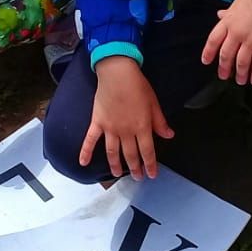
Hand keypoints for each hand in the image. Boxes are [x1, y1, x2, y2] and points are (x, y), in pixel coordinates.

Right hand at [80, 57, 172, 180]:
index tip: (152, 174)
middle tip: (137, 177)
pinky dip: (85, 152)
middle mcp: (126, 131)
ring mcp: (110, 128)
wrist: (117, 73)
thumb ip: (160, 122)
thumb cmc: (137, 85)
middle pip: (131, 155)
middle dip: (135, 168)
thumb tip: (169, 135)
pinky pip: (90, 140)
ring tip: (117, 174)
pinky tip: (83, 163)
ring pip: (113, 152)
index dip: (150, 165)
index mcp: (142, 127)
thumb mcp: (154, 103)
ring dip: (115, 165)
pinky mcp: (98, 122)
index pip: (148, 152)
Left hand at [202, 0, 251, 85]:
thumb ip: (228, 13)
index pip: (213, 40)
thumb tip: (219, 15)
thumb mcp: (238, 2)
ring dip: (240, 74)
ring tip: (240, 81)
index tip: (206, 62)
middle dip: (224, 67)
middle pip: (226, 54)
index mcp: (228, 21)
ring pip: (241, 62)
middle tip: (224, 76)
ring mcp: (251, 40)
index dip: (208, 52)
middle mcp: (236, 33)